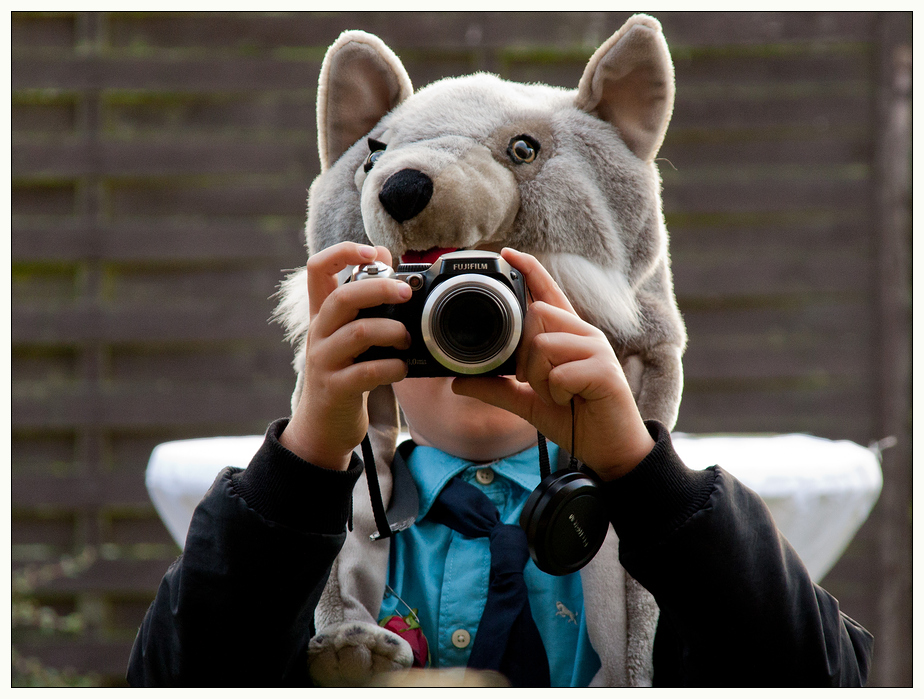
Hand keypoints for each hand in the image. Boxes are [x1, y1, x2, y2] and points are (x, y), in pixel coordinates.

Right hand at [279, 242, 411, 469]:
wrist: (324, 425)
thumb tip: (387, 256)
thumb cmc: (346, 372)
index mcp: (323, 314)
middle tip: (407, 292)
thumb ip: (366, 301)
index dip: (342, 251)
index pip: (317, 268)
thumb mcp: (351, 334)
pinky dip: (392, 367)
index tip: (372, 252)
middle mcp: (318, 333)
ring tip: (406, 339)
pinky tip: (401, 368)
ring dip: (392, 331)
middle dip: (380, 289)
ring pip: (358, 333)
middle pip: (342, 296)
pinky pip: (367, 372)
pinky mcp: (335, 389)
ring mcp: (324, 361)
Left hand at [451, 248, 654, 479]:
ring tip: (558, 393)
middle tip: (537, 382)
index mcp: (567, 336)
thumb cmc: (574, 418)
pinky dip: (557, 392)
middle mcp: (584, 335)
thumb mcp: (527, 402)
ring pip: (544, 345)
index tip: (507, 254)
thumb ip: (496, 388)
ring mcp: (597, 350)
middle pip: (536, 317)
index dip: (530, 272)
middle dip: (524, 355)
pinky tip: (573, 399)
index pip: (548, 294)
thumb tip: (458, 382)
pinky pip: (560, 373)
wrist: (609, 449)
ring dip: (539, 377)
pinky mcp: (605, 370)